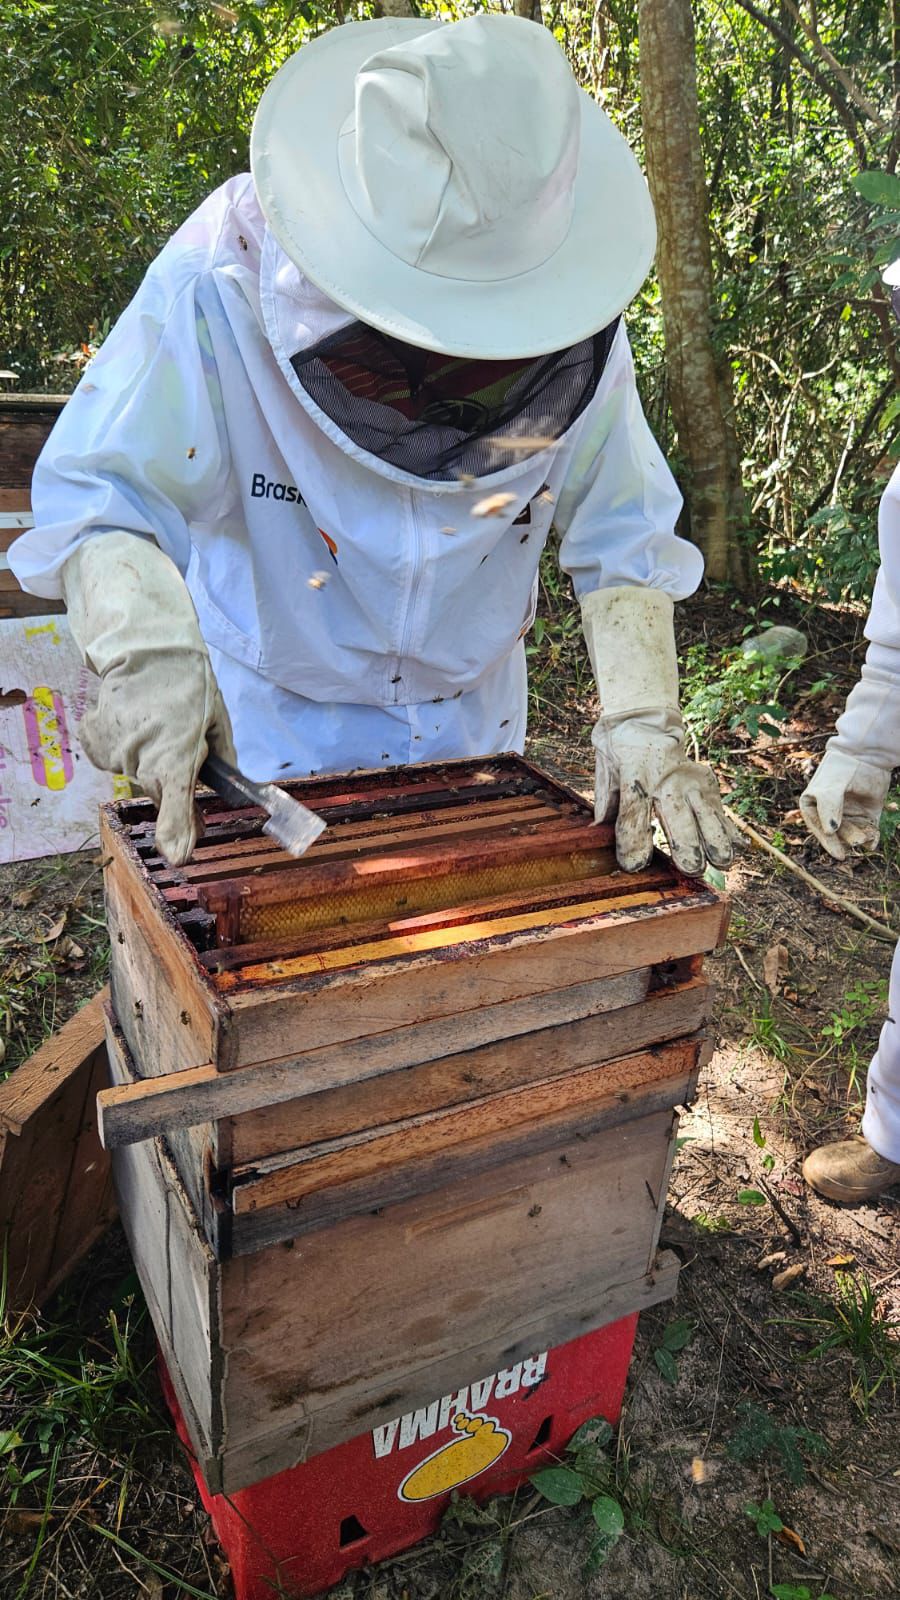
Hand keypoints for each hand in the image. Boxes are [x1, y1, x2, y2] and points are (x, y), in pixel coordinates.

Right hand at [62, 532, 234, 865]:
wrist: (144, 647)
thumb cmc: (189, 684)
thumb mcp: (218, 721)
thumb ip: (223, 761)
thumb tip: (224, 791)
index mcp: (176, 754)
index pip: (176, 801)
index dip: (178, 830)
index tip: (179, 857)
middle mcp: (140, 758)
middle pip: (158, 789)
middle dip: (171, 777)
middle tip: (180, 741)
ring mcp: (113, 751)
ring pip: (136, 773)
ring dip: (147, 757)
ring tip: (154, 721)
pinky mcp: (93, 742)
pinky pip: (115, 758)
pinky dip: (125, 746)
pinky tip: (133, 721)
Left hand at [594, 710, 731, 875]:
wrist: (646, 722)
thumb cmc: (620, 754)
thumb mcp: (605, 772)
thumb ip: (607, 804)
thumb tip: (596, 835)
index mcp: (634, 771)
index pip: (634, 810)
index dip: (634, 840)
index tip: (634, 865)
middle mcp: (666, 777)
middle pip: (678, 816)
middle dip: (687, 845)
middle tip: (690, 867)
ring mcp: (690, 779)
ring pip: (706, 813)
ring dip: (715, 839)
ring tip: (721, 862)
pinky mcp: (707, 782)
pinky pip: (718, 810)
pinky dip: (728, 830)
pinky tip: (736, 849)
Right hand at [800, 748, 887, 859]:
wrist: (867, 754)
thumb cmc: (842, 769)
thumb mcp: (831, 787)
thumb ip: (828, 808)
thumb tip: (830, 832)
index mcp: (813, 807)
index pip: (820, 830)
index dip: (829, 843)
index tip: (840, 854)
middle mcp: (830, 814)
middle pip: (838, 835)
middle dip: (848, 839)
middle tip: (858, 840)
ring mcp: (849, 815)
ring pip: (853, 835)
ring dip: (859, 838)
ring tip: (866, 836)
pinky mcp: (867, 815)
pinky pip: (868, 833)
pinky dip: (871, 838)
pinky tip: (873, 839)